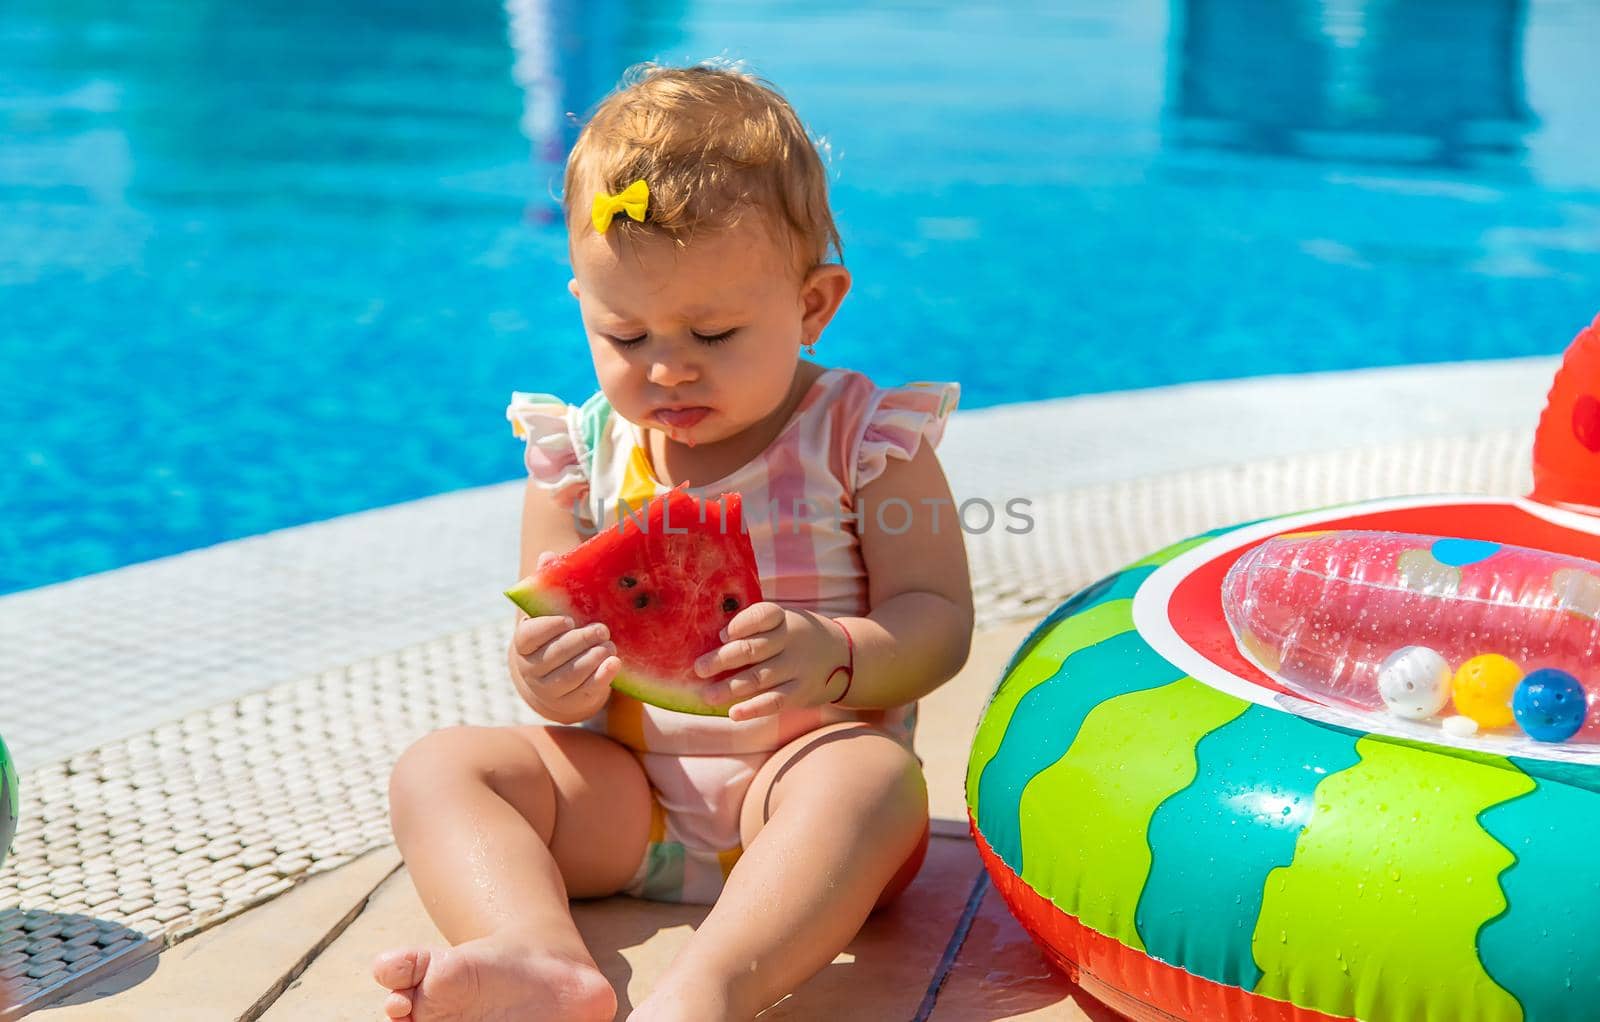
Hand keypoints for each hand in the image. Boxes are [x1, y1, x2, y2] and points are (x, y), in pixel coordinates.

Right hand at [507, 551, 619, 723]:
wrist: (557, 681)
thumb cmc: (556, 637)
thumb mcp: (551, 612)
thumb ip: (549, 586)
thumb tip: (547, 555)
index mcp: (524, 645)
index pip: (528, 637)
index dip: (548, 628)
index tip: (569, 620)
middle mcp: (531, 669)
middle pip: (554, 655)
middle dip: (580, 641)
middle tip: (602, 628)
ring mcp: (549, 690)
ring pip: (570, 675)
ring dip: (593, 658)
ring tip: (609, 644)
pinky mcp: (571, 703)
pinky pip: (585, 692)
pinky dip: (602, 677)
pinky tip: (615, 663)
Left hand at [693, 602, 849, 721]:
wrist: (845, 655)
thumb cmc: (797, 636)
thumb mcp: (784, 621)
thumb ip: (754, 627)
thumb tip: (714, 640)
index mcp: (783, 618)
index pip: (762, 616)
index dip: (741, 625)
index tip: (722, 634)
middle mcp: (791, 641)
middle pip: (754, 649)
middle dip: (723, 659)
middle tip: (699, 668)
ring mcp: (798, 668)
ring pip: (760, 678)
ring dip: (731, 688)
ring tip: (708, 695)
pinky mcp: (801, 692)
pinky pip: (775, 701)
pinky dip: (754, 708)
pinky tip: (734, 714)